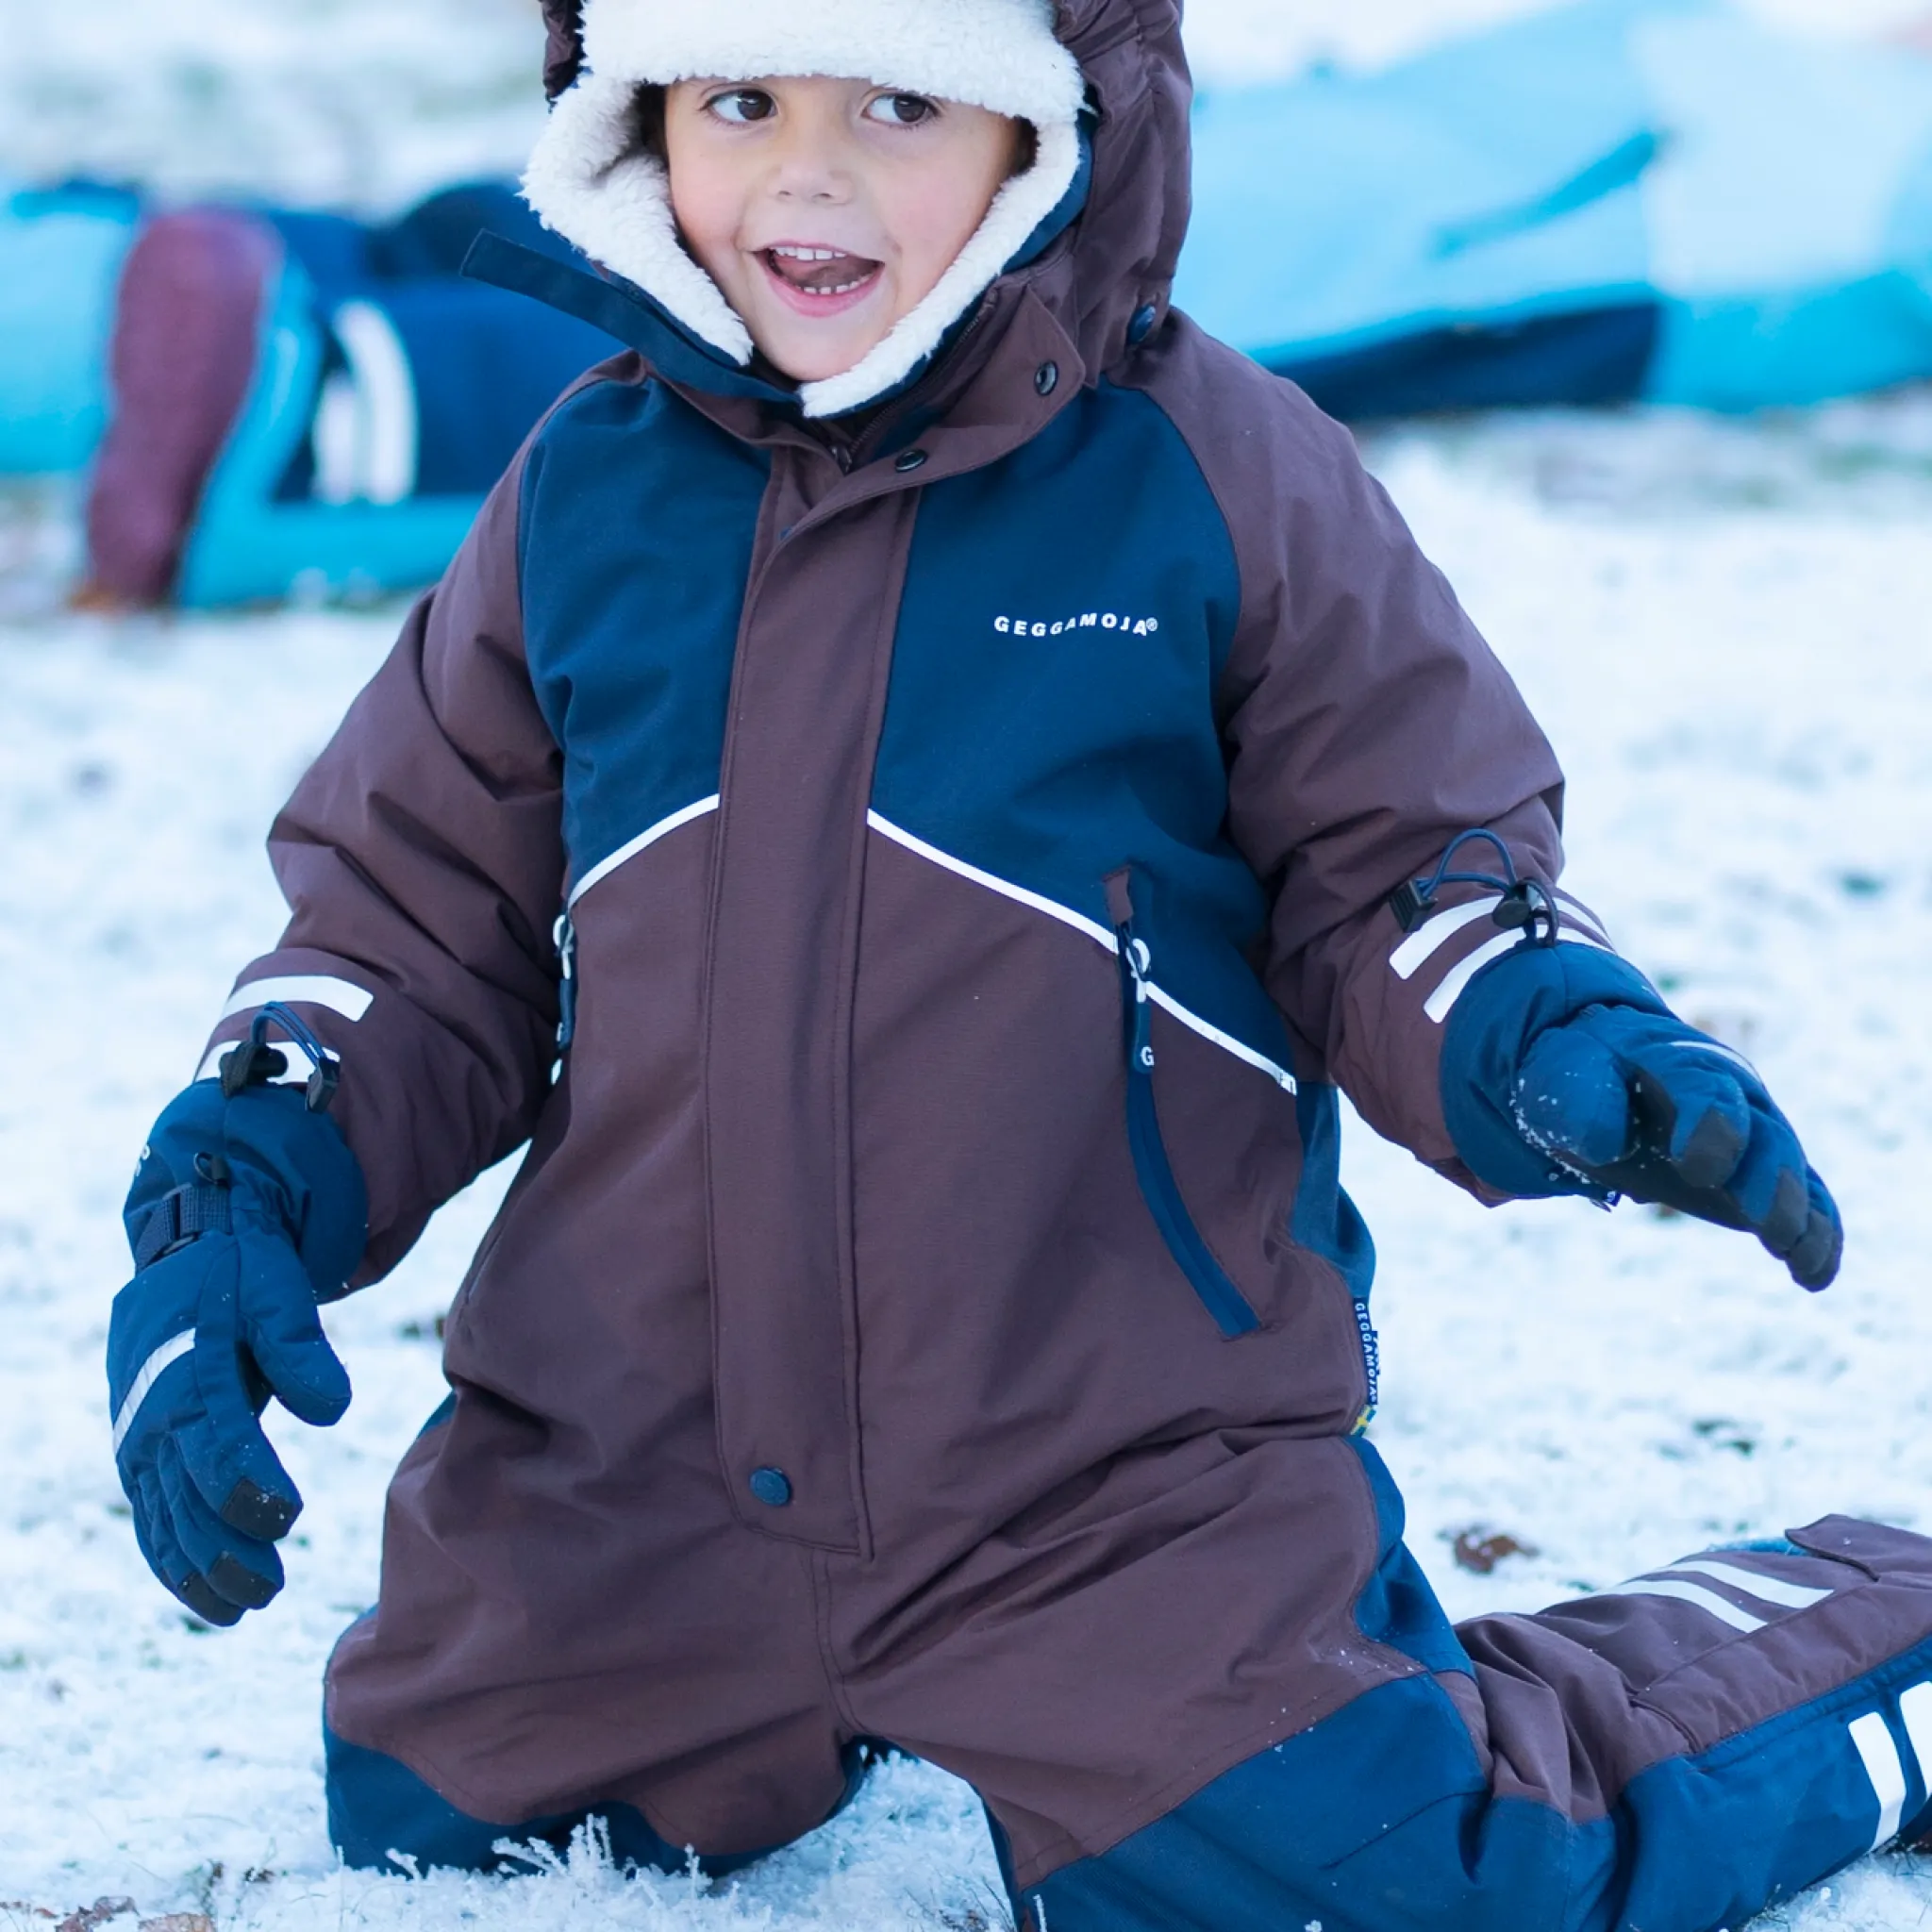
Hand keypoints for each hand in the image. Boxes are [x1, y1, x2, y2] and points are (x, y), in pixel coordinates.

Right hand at [109, 1079, 365, 1623]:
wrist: (191, 1247)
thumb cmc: (245, 1270)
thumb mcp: (278, 1287)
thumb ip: (301, 1344)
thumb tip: (331, 1409)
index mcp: (185, 1369)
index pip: (212, 1441)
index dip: (245, 1484)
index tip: (286, 1516)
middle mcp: (151, 1412)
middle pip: (181, 1497)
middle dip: (223, 1549)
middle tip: (270, 1588)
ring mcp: (140, 1438)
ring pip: (160, 1520)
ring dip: (198, 1570)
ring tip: (246, 1607)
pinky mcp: (143, 1454)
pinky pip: (152, 1518)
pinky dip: (175, 1561)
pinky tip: (211, 1597)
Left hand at [1512, 1004, 1841, 1289]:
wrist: (1605, 1074)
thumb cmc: (1585, 1073)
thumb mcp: (1564, 1074)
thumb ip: (1581, 1100)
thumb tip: (1605, 1143)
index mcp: (1684, 1062)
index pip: (1707, 1091)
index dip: (1709, 1129)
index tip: (1696, 1170)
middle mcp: (1736, 1095)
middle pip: (1766, 1135)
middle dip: (1769, 1179)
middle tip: (1762, 1220)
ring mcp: (1757, 1136)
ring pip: (1793, 1173)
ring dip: (1798, 1214)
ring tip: (1793, 1253)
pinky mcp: (1765, 1177)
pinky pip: (1808, 1206)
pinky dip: (1816, 1238)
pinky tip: (1812, 1277)